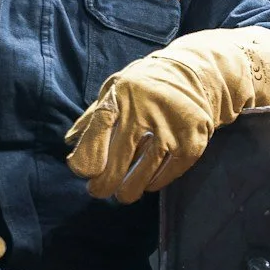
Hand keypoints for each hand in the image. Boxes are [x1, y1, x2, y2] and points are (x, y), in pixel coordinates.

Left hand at [65, 27, 269, 202]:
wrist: (200, 74)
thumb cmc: (149, 84)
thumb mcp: (118, 87)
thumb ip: (94, 115)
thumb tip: (69, 142)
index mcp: (122, 95)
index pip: (98, 131)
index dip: (87, 156)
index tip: (82, 172)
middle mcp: (145, 110)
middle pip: (118, 160)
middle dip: (103, 184)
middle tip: (98, 192)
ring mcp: (170, 128)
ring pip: (142, 173)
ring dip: (127, 190)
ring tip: (122, 195)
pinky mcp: (192, 142)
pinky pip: (167, 173)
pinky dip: (154, 183)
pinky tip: (147, 185)